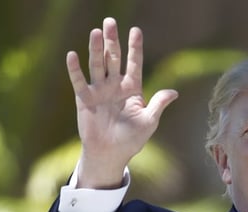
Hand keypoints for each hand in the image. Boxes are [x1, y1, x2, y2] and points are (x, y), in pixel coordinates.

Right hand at [66, 17, 177, 187]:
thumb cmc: (131, 139)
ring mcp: (99, 90)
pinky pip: (79, 81)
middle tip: (110, 21)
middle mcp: (115, 86)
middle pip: (113, 58)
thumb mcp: (149, 122)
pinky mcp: (85, 98)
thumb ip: (158, 105)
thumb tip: (174, 92)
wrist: (110, 154)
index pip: (134, 64)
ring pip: (97, 65)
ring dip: (96, 49)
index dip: (135, 48)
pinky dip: (75, 69)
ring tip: (96, 32)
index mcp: (132, 89)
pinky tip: (73, 55)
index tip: (136, 30)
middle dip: (112, 40)